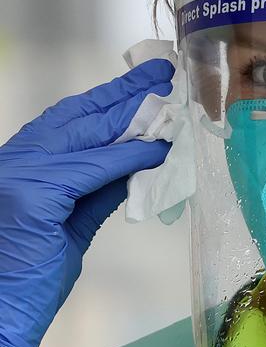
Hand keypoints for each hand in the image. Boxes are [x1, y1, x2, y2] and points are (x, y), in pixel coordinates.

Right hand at [0, 59, 172, 346]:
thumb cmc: (27, 271)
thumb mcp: (70, 220)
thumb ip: (100, 187)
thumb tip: (139, 159)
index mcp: (23, 162)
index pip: (71, 119)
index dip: (109, 97)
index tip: (143, 82)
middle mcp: (17, 159)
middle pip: (80, 116)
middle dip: (126, 93)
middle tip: (162, 74)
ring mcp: (20, 174)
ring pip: (88, 134)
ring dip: (134, 116)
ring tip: (168, 100)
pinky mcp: (34, 195)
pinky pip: (95, 168)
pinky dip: (129, 157)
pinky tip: (157, 150)